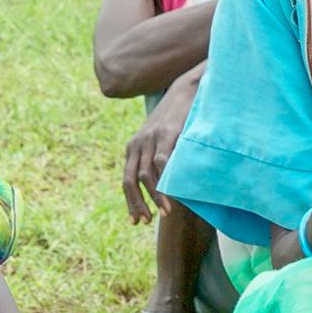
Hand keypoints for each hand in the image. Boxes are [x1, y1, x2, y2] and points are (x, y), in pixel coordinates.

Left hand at [122, 79, 194, 222]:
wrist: (184, 90)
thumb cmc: (174, 119)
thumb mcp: (159, 139)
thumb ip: (154, 159)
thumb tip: (160, 186)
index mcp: (133, 148)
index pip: (126, 181)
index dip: (131, 202)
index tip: (136, 221)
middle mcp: (138, 144)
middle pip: (131, 180)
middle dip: (138, 203)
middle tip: (147, 222)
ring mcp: (151, 139)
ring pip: (146, 173)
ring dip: (155, 195)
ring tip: (165, 212)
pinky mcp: (167, 134)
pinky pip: (162, 160)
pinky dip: (166, 177)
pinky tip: (173, 191)